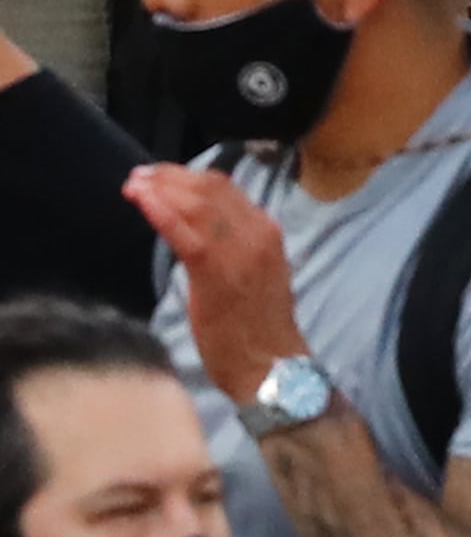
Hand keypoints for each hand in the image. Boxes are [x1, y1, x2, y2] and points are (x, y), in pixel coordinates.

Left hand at [128, 166, 306, 400]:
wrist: (270, 362)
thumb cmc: (257, 325)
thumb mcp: (255, 272)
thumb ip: (234, 246)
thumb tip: (200, 230)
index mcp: (266, 230)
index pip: (226, 189)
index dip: (188, 176)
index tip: (159, 174)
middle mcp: (256, 232)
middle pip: (210, 188)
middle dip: (170, 177)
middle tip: (140, 175)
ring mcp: (239, 249)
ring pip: (197, 204)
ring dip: (161, 189)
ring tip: (135, 184)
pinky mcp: (216, 271)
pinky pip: (185, 233)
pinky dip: (162, 212)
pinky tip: (142, 200)